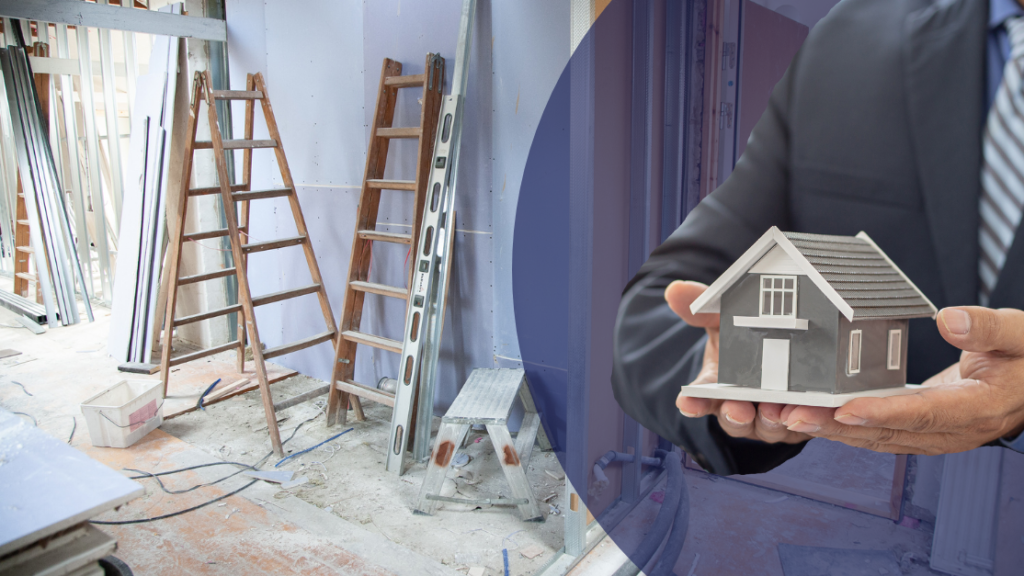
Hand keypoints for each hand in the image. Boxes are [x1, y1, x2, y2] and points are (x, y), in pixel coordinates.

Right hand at [668, 280, 808, 444]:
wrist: (786, 347)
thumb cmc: (744, 341)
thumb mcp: (723, 320)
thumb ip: (700, 308)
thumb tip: (676, 289)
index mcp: (717, 390)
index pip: (700, 400)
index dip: (693, 403)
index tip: (686, 402)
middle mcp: (741, 409)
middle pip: (734, 420)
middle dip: (736, 416)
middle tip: (738, 409)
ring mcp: (769, 420)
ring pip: (768, 428)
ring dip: (771, 422)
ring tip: (776, 411)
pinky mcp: (800, 423)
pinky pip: (804, 427)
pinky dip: (807, 421)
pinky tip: (811, 412)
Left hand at [782, 307, 1023, 454]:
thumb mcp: (1021, 333)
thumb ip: (988, 327)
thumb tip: (949, 320)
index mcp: (979, 407)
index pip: (924, 413)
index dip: (882, 412)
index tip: (843, 409)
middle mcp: (953, 429)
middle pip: (887, 431)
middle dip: (835, 426)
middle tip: (790, 414)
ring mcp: (936, 433)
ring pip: (876, 437)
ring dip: (830, 429)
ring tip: (786, 416)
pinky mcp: (921, 427)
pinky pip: (878, 431)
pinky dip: (843, 427)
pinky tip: (812, 416)